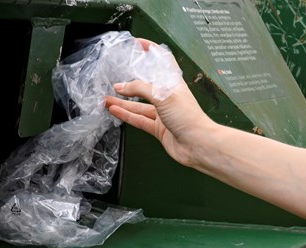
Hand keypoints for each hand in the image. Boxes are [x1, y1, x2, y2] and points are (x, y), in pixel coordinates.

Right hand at [105, 40, 217, 167]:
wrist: (197, 144)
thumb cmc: (188, 116)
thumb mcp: (163, 94)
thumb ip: (140, 88)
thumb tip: (122, 86)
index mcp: (173, 83)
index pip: (162, 60)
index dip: (151, 50)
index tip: (138, 44)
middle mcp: (168, 97)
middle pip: (146, 86)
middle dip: (130, 82)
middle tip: (116, 78)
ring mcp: (163, 113)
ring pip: (139, 105)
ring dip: (123, 102)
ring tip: (107, 98)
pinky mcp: (159, 129)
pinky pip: (139, 120)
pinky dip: (126, 115)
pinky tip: (115, 111)